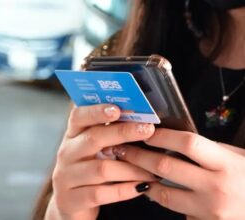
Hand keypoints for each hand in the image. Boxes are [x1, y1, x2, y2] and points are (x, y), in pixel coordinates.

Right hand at [46, 104, 156, 219]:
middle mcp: (67, 153)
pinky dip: (124, 190)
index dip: (96, 111)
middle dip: (122, 132)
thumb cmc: (87, 171)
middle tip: (147, 129)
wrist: (68, 206)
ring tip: (153, 170)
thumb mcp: (92, 151)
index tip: (117, 109)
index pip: (78, 116)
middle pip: (93, 138)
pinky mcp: (72, 199)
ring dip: (131, 168)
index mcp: (72, 136)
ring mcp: (66, 177)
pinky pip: (101, 193)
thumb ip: (108, 135)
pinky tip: (141, 187)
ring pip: (102, 169)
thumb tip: (140, 118)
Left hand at [113, 128, 244, 219]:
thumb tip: (175, 143)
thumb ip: (209, 151)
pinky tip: (153, 191)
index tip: (144, 131)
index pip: (187, 144)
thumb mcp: (237, 158)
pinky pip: (177, 211)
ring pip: (164, 195)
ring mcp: (209, 210)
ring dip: (144, 182)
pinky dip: (164, 200)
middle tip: (122, 149)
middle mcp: (217, 188)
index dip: (162, 136)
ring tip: (131, 171)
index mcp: (227, 164)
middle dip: (139, 156)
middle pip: (167, 167)